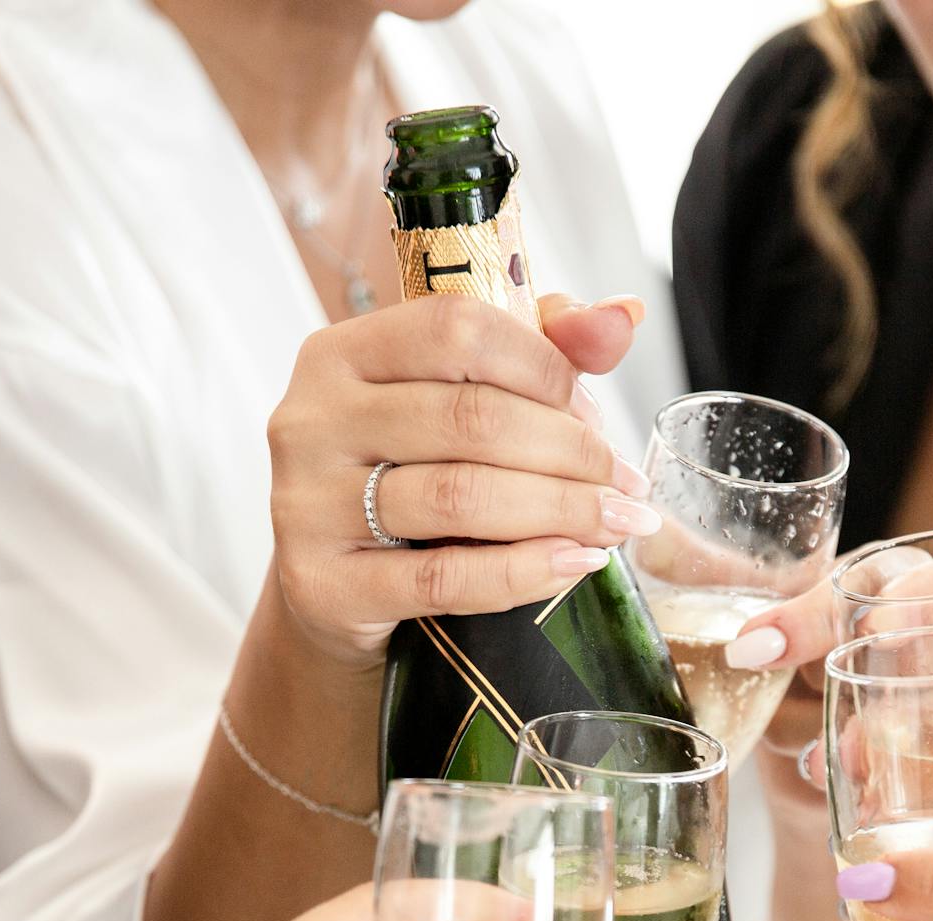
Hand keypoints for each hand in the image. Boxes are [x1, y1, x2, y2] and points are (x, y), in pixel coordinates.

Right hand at [264, 292, 657, 667]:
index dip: (545, 369)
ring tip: (614, 525)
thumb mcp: (452, 404)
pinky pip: (443, 577)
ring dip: (561, 511)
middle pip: (472, 417)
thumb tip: (621, 315)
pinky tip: (573, 564)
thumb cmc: (401, 481)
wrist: (329, 592)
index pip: (459, 329)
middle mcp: (314, 420)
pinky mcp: (324, 585)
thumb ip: (535, 351)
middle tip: (624, 486)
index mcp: (343, 354)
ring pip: (462, 496)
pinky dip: (523, 571)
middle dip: (571, 452)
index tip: (593, 416)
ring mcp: (307, 504)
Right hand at [770, 601, 932, 920]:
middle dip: (819, 651)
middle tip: (772, 661)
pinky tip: (853, 861)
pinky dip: (865, 851)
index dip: (879, 588)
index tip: (831, 608)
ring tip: (823, 773)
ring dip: (836, 753)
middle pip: (890, 664)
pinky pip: (904, 853)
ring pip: (880, 757)